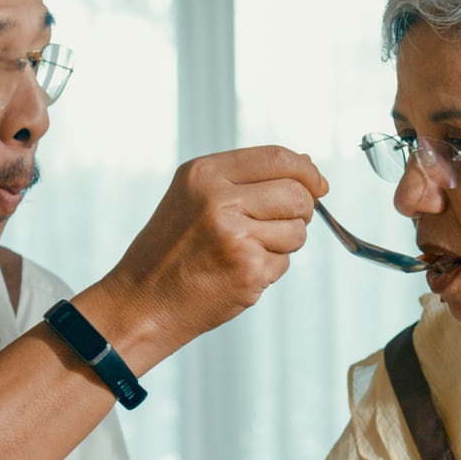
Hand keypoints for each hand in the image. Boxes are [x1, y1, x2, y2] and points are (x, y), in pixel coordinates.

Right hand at [83, 146, 327, 368]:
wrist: (142, 301)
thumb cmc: (171, 250)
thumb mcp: (194, 197)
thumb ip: (247, 178)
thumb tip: (307, 166)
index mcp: (204, 173)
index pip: (278, 157)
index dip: (308, 171)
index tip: (318, 185)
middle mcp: (218, 199)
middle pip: (297, 194)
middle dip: (300, 211)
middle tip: (276, 226)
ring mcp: (235, 236)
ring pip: (297, 231)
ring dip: (283, 243)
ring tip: (244, 251)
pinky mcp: (248, 270)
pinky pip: (283, 263)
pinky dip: (268, 270)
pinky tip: (236, 273)